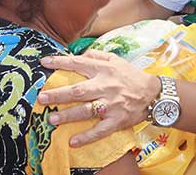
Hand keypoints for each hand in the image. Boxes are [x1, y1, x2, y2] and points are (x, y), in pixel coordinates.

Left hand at [37, 50, 160, 146]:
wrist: (154, 94)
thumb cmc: (132, 77)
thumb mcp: (117, 60)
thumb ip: (98, 56)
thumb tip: (81, 53)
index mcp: (104, 70)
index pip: (78, 63)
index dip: (60, 62)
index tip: (44, 62)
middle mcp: (105, 86)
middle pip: (78, 90)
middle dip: (58, 94)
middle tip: (42, 98)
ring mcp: (110, 105)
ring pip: (86, 111)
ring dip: (68, 115)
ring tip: (52, 119)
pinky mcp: (116, 120)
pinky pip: (100, 130)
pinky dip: (87, 137)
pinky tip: (73, 142)